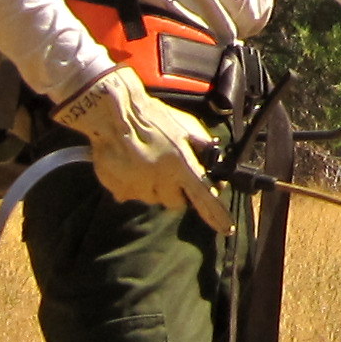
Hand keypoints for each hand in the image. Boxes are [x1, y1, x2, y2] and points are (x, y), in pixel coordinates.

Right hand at [59, 68, 227, 228]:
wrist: (114, 113)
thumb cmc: (152, 117)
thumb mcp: (186, 125)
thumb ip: (202, 146)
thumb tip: (215, 163)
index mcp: (181, 165)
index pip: (204, 197)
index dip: (217, 215)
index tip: (227, 229)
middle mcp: (160, 181)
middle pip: (177, 203)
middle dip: (178, 193)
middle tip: (172, 172)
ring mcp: (138, 188)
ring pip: (154, 198)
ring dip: (155, 187)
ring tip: (147, 161)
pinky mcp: (118, 189)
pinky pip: (131, 194)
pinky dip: (134, 184)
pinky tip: (132, 164)